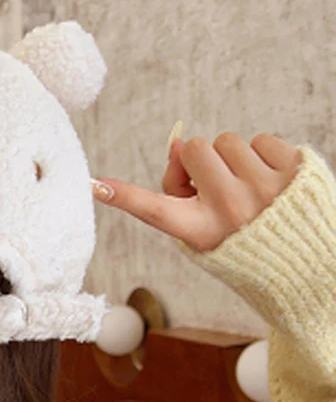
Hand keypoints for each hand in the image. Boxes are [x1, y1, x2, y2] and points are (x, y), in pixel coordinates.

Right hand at [91, 129, 302, 251]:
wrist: (304, 262)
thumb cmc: (243, 245)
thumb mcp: (203, 232)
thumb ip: (180, 194)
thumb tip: (178, 142)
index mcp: (200, 231)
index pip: (153, 209)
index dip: (123, 196)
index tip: (97, 185)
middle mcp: (230, 209)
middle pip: (192, 148)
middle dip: (198, 160)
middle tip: (214, 184)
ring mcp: (265, 188)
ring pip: (227, 140)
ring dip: (231, 158)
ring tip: (245, 185)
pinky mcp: (293, 171)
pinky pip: (260, 139)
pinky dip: (261, 154)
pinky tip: (268, 179)